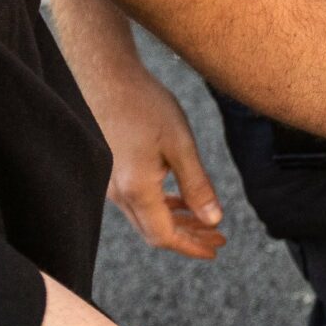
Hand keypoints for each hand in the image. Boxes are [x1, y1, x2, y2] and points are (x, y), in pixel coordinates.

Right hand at [85, 60, 225, 259]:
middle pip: (155, 232)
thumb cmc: (145, 105)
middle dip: (189, 237)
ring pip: (146, 217)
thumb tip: (213, 220)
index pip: (165, 236)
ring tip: (207, 220)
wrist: (107, 76)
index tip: (216, 248)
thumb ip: (197, 186)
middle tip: (218, 237)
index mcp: (136, 190)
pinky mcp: (111, 171)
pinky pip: (138, 200)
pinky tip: (181, 200)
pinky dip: (162, 206)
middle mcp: (118, 193)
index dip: (192, 246)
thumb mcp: (181, 145)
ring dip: (177, 222)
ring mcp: (111, 183)